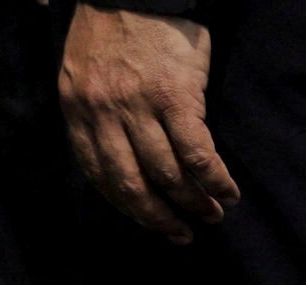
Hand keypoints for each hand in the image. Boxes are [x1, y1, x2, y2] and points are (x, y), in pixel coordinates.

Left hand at [60, 7, 239, 242]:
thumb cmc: (115, 30)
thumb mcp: (85, 73)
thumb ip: (96, 114)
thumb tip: (123, 161)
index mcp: (77, 108)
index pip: (99, 175)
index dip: (129, 208)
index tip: (152, 224)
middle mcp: (103, 111)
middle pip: (133, 184)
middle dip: (161, 217)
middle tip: (184, 233)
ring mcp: (139, 106)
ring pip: (168, 174)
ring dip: (195, 202)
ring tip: (213, 213)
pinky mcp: (176, 98)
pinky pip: (197, 154)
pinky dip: (215, 179)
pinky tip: (228, 191)